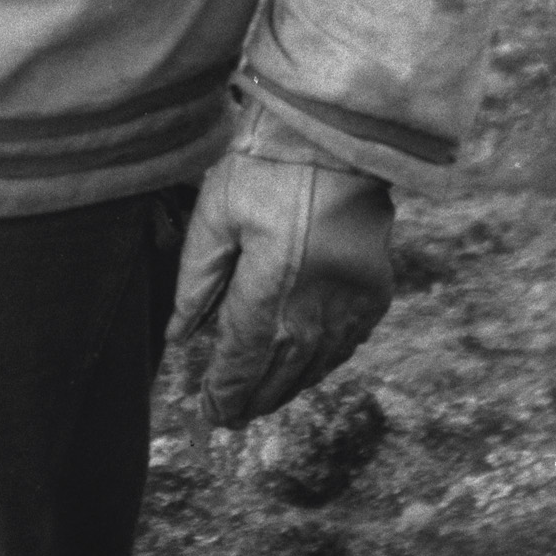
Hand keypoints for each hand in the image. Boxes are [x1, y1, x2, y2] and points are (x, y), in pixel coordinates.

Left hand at [166, 123, 393, 427]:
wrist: (340, 137)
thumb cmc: (267, 166)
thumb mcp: (215, 214)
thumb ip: (196, 282)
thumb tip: (180, 338)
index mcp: (269, 294)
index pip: (241, 359)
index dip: (223, 391)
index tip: (209, 412)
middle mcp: (313, 313)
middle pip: (279, 374)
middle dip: (252, 399)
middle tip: (229, 418)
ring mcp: (350, 307)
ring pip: (315, 367)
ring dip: (286, 387)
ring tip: (261, 401)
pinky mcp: (375, 293)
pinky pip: (346, 345)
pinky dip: (322, 363)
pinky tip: (306, 367)